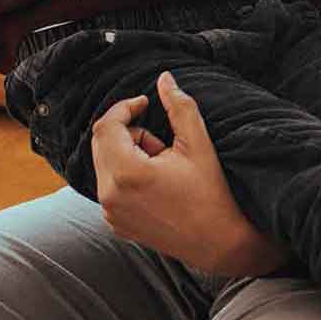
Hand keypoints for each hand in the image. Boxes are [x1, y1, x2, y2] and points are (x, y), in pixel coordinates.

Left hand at [92, 71, 286, 277]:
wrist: (219, 241)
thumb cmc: (211, 192)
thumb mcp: (199, 144)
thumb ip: (179, 106)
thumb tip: (164, 78)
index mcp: (127, 173)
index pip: (106, 126)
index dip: (124, 107)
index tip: (146, 103)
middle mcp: (110, 195)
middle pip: (101, 143)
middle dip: (128, 132)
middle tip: (161, 142)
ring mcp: (110, 213)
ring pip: (105, 164)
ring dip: (128, 155)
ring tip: (163, 166)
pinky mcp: (115, 224)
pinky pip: (110, 187)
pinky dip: (127, 176)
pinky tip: (157, 185)